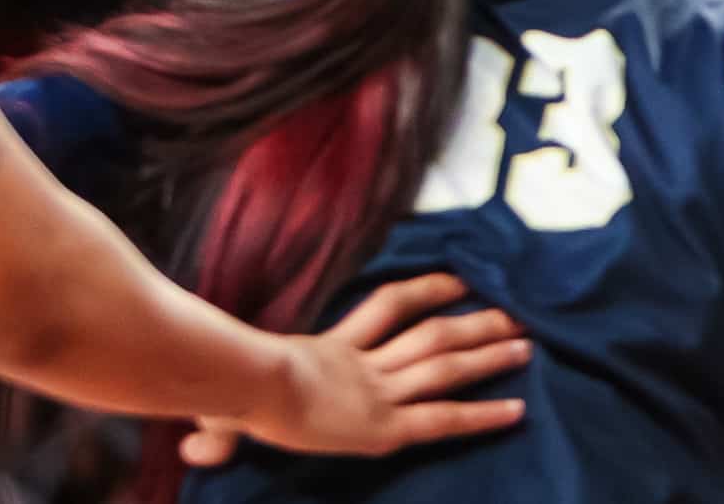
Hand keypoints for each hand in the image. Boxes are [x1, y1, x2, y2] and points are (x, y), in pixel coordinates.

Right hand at [181, 274, 528, 467]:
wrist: (244, 383)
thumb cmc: (225, 388)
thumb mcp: (221, 404)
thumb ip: (217, 429)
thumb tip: (195, 446)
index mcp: (330, 349)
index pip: (386, 306)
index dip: (425, 290)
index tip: (458, 278)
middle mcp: (365, 364)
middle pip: (431, 332)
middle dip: (475, 322)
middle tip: (518, 310)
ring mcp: (378, 391)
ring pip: (445, 365)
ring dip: (489, 354)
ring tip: (528, 344)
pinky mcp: (386, 424)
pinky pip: (442, 418)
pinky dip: (481, 413)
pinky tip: (516, 410)